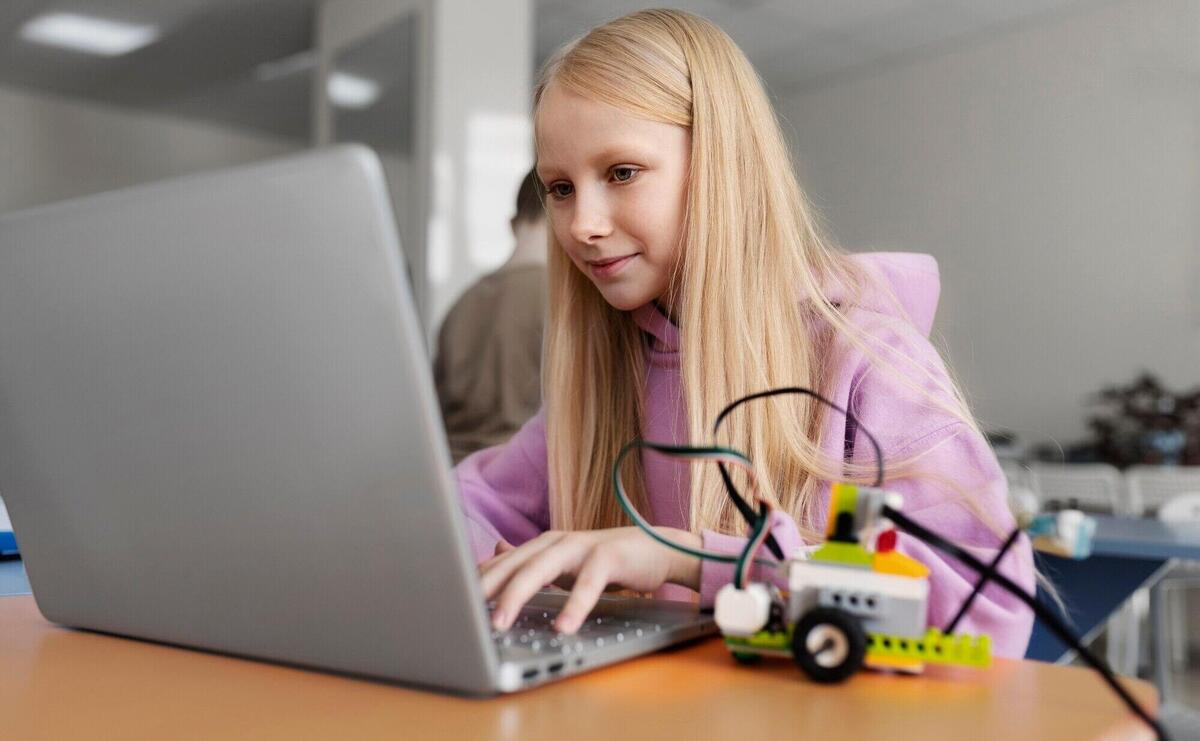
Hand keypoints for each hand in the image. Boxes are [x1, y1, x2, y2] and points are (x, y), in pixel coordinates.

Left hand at [481, 527, 701, 634]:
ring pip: (540, 568)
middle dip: (486, 590)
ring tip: (500, 623)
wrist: (658, 549)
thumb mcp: (564, 563)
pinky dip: (574, 605)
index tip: (451, 602)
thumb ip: (531, 561)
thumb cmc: (609, 560)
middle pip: (514, 565)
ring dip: (517, 596)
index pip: (501, 564)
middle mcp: (557, 541)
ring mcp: (581, 546)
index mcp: (543, 544)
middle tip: (464, 615)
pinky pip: (588, 583)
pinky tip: (563, 626)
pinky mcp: (609, 555)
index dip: (476, 583)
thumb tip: (494, 554)